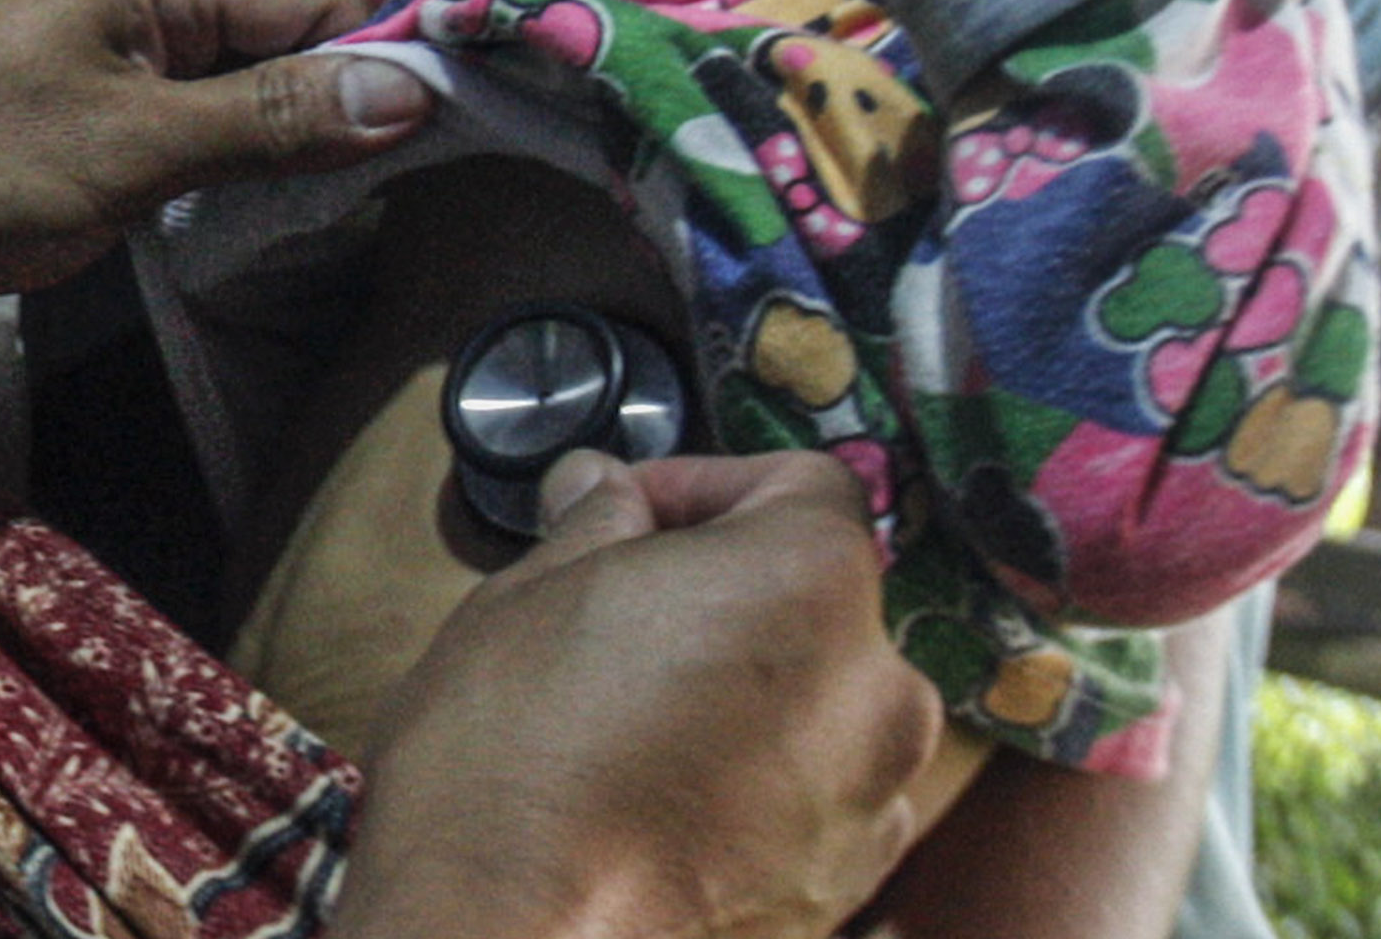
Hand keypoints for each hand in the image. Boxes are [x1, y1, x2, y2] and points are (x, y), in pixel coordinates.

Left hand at [0, 0, 412, 325]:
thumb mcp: (126, 149)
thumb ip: (268, 121)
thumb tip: (416, 88)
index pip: (325, 3)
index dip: (395, 70)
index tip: (468, 150)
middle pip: (292, 44)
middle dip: (349, 113)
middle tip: (421, 202)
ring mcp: (107, 58)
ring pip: (242, 94)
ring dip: (290, 151)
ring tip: (360, 218)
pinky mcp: (78, 119)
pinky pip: (185, 131)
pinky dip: (226, 172)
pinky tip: (266, 223)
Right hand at [341, 452, 937, 938]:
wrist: (505, 928)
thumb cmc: (513, 754)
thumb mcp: (532, 589)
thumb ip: (598, 523)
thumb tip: (606, 493)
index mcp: (812, 583)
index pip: (800, 485)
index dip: (701, 487)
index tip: (627, 516)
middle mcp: (875, 691)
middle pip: (816, 603)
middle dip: (725, 596)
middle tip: (616, 613)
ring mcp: (870, 806)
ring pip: (817, 708)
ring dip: (744, 694)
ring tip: (632, 717)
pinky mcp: (842, 893)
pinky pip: (811, 802)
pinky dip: (753, 787)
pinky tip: (655, 797)